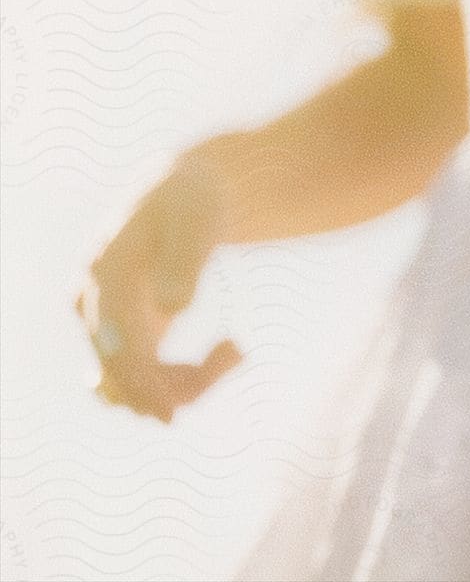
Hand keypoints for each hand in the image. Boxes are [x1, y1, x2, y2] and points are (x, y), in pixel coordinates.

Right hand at [73, 153, 242, 422]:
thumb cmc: (196, 202)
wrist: (187, 195)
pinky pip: (141, 380)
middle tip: (238, 351)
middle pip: (119, 373)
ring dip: (178, 387)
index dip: (138, 383)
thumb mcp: (199, 219)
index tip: (173, 412)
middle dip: (176, 383)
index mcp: (105, 273)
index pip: (112, 343)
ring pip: (127, 386)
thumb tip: (173, 308)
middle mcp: (94, 303)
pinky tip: (226, 350)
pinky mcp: (126, 336)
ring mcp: (106, 323)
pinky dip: (179, 382)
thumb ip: (185, 260)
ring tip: (234, 350)